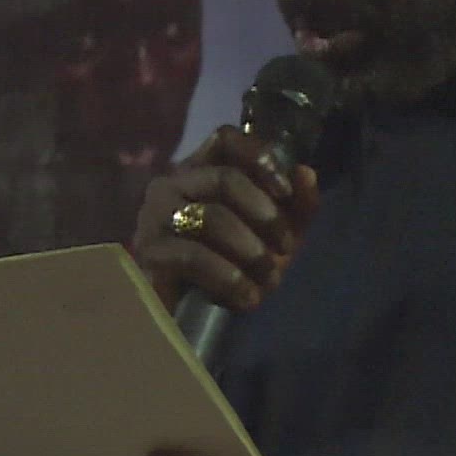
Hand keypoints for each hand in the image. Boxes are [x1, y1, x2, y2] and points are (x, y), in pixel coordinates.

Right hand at [132, 124, 319, 310]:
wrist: (188, 318)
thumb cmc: (232, 266)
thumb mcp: (273, 236)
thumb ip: (296, 206)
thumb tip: (306, 173)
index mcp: (201, 170)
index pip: (225, 138)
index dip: (259, 157)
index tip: (286, 192)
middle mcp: (172, 183)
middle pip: (224, 178)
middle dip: (265, 214)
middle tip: (286, 248)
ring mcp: (155, 216)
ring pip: (212, 217)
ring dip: (251, 251)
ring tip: (270, 281)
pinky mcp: (148, 252)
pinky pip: (194, 256)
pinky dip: (229, 277)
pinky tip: (247, 297)